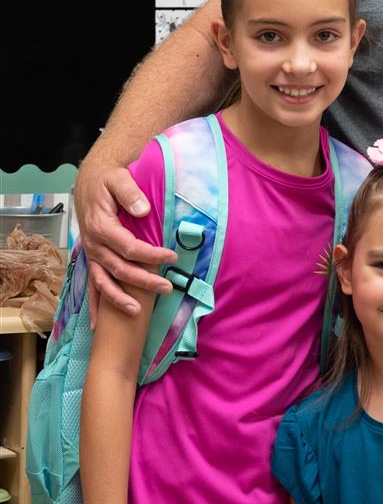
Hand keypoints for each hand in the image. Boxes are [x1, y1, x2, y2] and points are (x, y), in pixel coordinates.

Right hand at [75, 154, 174, 317]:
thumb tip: (143, 210)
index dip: (151, 255)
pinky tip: (99, 324)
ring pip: (103, 282)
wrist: (89, 183)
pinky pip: (91, 286)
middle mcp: (94, 245)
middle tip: (167, 288)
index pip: (130, 247)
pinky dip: (95, 305)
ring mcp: (92, 255)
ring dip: (119, 299)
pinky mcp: (92, 259)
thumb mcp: (119, 179)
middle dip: (143, 281)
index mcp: (102, 227)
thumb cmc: (107, 181)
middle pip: (119, 269)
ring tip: (137, 313)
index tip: (172, 257)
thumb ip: (130, 193)